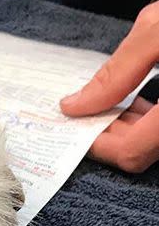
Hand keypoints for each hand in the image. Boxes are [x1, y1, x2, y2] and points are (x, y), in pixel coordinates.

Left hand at [61, 1, 158, 172]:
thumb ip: (117, 71)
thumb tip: (77, 104)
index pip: (132, 153)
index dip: (97, 144)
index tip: (75, 123)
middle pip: (144, 153)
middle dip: (111, 134)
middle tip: (89, 110)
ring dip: (132, 130)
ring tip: (114, 102)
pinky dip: (152, 123)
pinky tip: (144, 100)